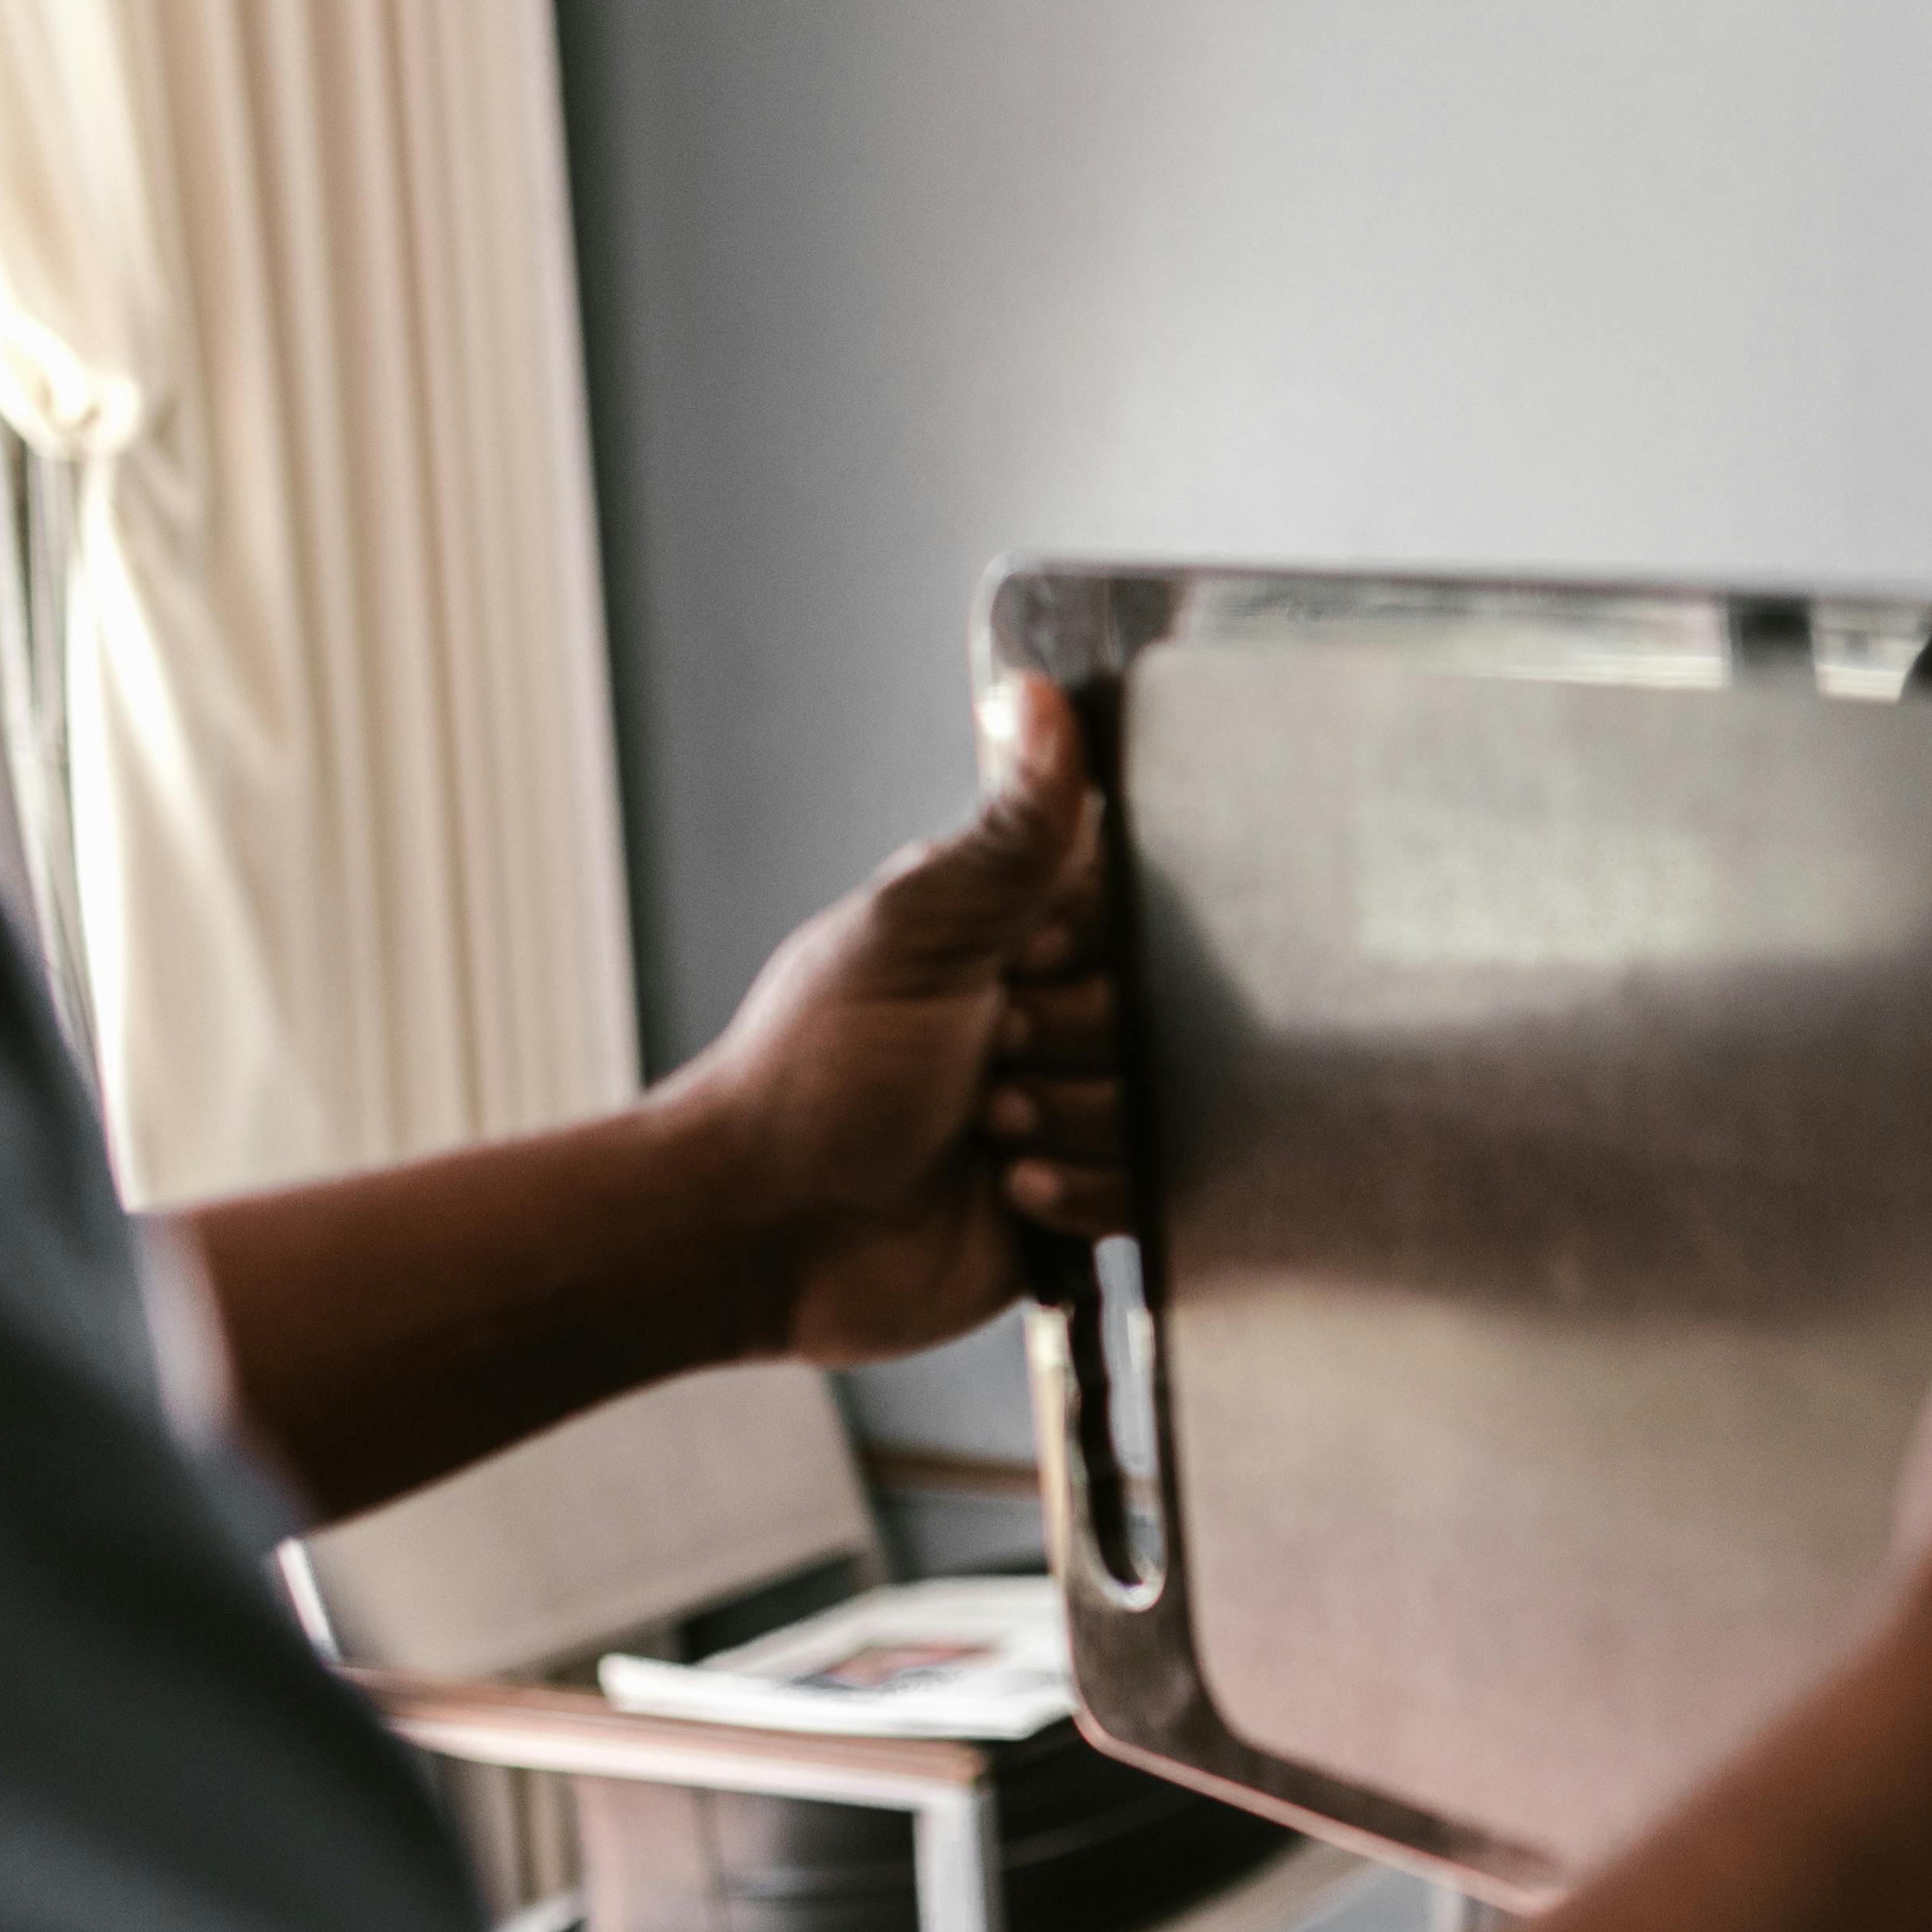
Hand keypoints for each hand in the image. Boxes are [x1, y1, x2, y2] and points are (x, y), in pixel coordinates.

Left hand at [658, 672, 1125, 1366]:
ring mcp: (1074, 1105)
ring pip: (1160, 1104)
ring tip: (986, 1124)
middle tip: (990, 1050)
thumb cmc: (810, 1075)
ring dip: (1069, 1118)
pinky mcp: (1086, 1200)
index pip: (1134, 902)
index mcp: (1013, 926)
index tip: (1026, 960)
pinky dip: (1076, 1192)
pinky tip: (1005, 1184)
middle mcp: (1052, 1009)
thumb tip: (1036, 697)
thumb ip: (1007, 832)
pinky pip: (1146, 1192)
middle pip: (1160, 1010)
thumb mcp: (915, 933)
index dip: (1091, 942)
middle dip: (1072, 1040)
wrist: (771, 1234)